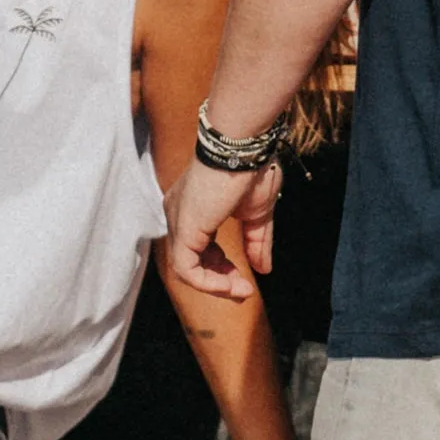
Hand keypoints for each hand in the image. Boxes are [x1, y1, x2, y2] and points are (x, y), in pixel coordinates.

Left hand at [164, 160, 280, 300]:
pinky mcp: (182, 230)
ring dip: (217, 285)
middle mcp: (178, 214)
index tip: (245, 278)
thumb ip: (256, 242)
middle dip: (220, 278)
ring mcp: (177, 222)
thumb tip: (263, 270)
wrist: (244, 149)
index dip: (221, 267)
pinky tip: (233, 284)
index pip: (199, 247)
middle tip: (245, 290)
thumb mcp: (257, 213)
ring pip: (186, 269)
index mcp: (192, 207)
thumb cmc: (251, 169)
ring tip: (243, 290)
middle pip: (192, 259)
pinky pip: (187, 270)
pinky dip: (209, 283)